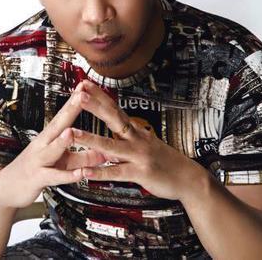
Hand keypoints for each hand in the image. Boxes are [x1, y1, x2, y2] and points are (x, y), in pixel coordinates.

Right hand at [0, 81, 107, 208]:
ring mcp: (38, 161)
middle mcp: (42, 145)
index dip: (73, 101)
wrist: (7, 188)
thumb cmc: (37, 171)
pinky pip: (54, 176)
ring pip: (52, 150)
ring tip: (72, 132)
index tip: (84, 85)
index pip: (63, 115)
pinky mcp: (37, 178)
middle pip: (57, 125)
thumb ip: (82, 158)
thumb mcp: (62, 163)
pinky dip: (67, 175)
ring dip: (62, 141)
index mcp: (49, 137)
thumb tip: (104, 151)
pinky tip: (80, 173)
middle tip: (82, 95)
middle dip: (70, 110)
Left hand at [71, 79, 208, 200]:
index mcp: (136, 131)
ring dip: (90, 138)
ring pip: (110, 146)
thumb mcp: (146, 143)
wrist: (189, 178)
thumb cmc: (166, 161)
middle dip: (95, 106)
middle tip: (79, 95)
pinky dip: (100, 172)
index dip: (100, 95)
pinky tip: (86, 172)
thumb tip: (114, 126)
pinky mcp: (140, 173)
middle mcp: (136, 139)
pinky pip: (116, 172)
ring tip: (72, 133)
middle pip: (113, 118)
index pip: (115, 108)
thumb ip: (128, 136)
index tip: (85, 83)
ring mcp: (138, 155)